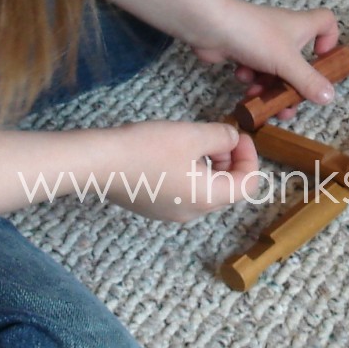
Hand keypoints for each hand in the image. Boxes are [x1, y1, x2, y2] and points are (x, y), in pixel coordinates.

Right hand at [104, 120, 259, 222]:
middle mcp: (193, 212)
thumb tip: (234, 139)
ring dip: (211, 164)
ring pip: (206, 189)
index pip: (248, 185)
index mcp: (207, 198)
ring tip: (194, 140)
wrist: (99, 163)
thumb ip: (222, 136)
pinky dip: (191, 171)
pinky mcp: (155, 206)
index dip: (250, 157)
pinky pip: (185, 190)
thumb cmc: (147, 149)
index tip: (237, 135)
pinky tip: (174, 152)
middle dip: (230, 159)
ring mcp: (172, 212)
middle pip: (228, 188)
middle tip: (216, 134)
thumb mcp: (193, 135)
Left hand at [190, 0, 339, 114]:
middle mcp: (284, 32)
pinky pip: (255, 69)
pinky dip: (251, 77)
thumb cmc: (255, 36)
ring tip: (259, 97)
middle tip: (288, 103)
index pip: (327, 22)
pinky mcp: (243, 49)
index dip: (330, 40)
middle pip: (300, 59)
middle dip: (294, 84)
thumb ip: (308, 81)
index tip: (322, 61)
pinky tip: (242, 78)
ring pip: (275, 70)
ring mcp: (262, 41)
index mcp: (301, 26)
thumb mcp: (287, 62)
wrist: (211, 26)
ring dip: (269, 87)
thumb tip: (330, 97)